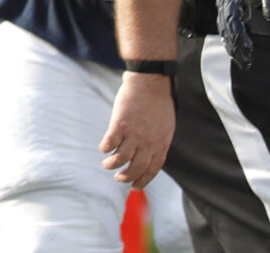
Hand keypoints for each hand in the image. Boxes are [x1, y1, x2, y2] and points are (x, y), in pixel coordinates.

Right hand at [100, 72, 175, 189]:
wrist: (150, 84)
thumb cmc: (159, 103)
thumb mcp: (165, 127)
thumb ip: (158, 141)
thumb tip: (148, 153)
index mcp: (161, 144)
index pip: (153, 169)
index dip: (143, 180)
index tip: (135, 185)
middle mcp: (148, 143)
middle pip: (136, 167)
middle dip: (126, 176)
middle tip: (119, 178)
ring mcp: (133, 134)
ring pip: (121, 158)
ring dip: (112, 164)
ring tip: (107, 164)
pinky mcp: (119, 124)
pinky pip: (110, 143)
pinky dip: (106, 148)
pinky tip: (104, 148)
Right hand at [219, 0, 265, 66]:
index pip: (231, 16)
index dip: (238, 35)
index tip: (247, 50)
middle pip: (225, 23)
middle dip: (233, 44)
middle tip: (245, 64)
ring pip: (225, 23)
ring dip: (232, 42)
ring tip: (242, 60)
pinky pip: (229, 19)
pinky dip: (232, 34)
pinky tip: (238, 45)